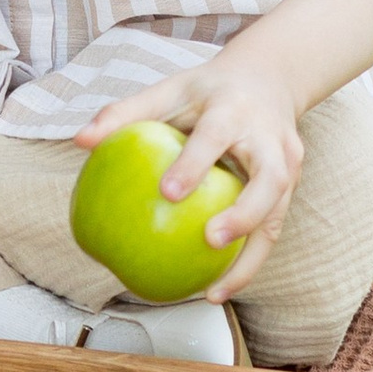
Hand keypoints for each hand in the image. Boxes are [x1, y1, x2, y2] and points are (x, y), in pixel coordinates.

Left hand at [76, 50, 307, 301]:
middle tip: (211, 241)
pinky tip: (217, 288)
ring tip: (215, 292)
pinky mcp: (292, 188)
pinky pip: (271, 231)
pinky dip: (247, 263)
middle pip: (270, 180)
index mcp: (235, 109)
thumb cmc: (208, 91)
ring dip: (250, 260)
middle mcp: (270, 139)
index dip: (195, 163)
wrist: (269, 79)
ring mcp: (288, 165)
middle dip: (245, 214)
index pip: (217, 135)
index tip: (168, 192)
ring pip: (276, 217)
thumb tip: (80, 142)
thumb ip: (126, 113)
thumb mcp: (168, 90)